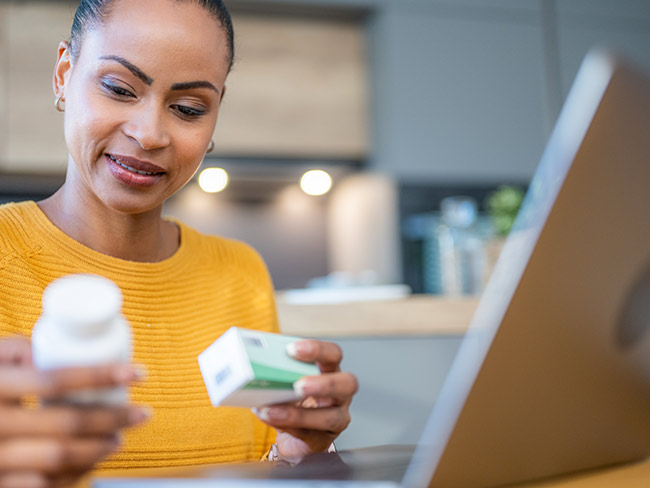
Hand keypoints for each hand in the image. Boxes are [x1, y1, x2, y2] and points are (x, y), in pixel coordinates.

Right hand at [0, 336, 149, 487]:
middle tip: (141, 413)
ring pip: (58, 459)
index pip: (53, 380)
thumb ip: (15, 349)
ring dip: (98, 449)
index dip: (100, 375)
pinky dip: (73, 477)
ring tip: (118, 439)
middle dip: (112, 418)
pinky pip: (42, 487)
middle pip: (65, 423)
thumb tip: (59, 345)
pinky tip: (89, 465)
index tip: (138, 373)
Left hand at [253, 339, 357, 462]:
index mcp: (330, 371)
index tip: (292, 349)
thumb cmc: (293, 402)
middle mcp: (340, 394)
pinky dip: (286, 426)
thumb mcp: (289, 382)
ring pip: (330, 417)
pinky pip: (309, 435)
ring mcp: (337, 418)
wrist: (294, 437)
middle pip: (348, 384)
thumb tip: (254, 364)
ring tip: (272, 409)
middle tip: (299, 385)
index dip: (317, 350)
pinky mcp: (323, 440)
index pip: (333, 354)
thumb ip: (280, 372)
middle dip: (324, 384)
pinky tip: (268, 418)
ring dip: (299, 414)